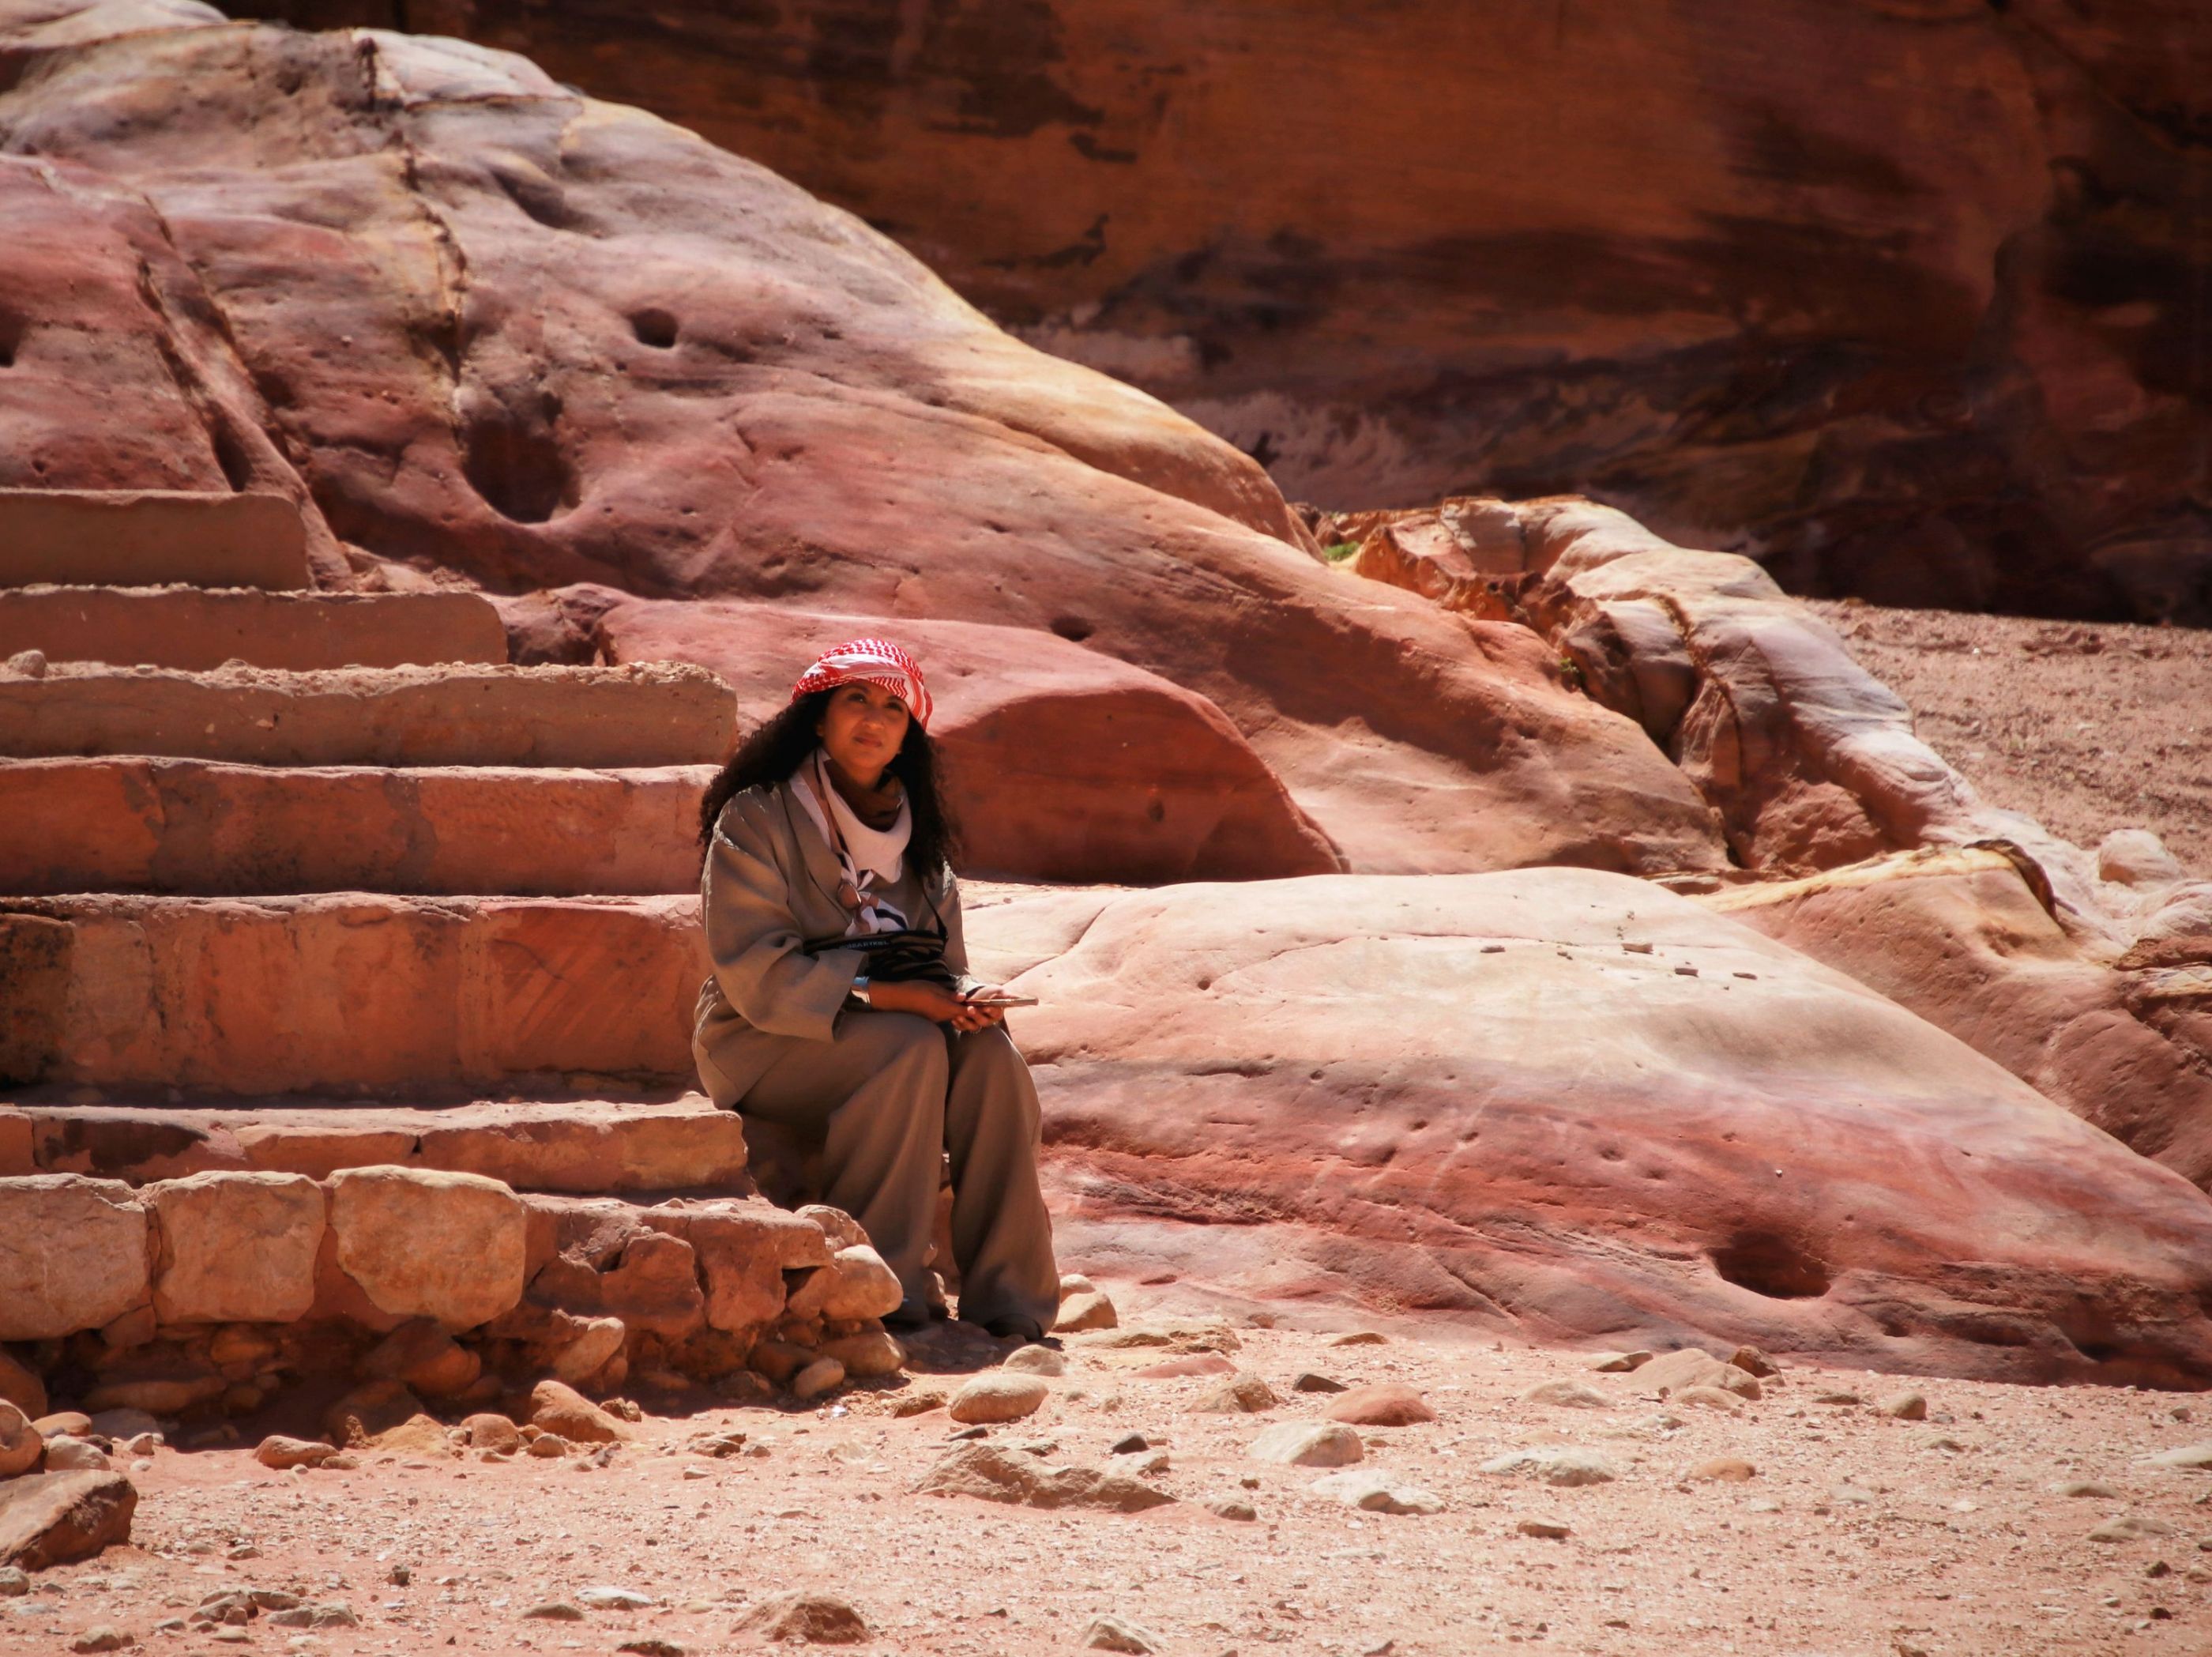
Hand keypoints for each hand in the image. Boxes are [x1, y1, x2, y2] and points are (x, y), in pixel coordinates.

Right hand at [863, 979, 998, 1030]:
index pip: (966, 1011)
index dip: (978, 1010)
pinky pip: (948, 1017)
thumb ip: (948, 994)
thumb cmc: (913, 990)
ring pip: (956, 1017)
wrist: (896, 1000)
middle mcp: (943, 1016)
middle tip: (988, 1009)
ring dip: (966, 1014)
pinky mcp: (933, 1019)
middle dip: (975, 1014)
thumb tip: (963, 997)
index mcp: (944, 1007)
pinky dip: (955, 1014)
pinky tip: (958, 1008)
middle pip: (963, 1016)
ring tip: (976, 1008)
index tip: (989, 1008)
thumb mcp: (933, 988)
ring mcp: (937, 1019)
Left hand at [955, 985, 1014, 1029]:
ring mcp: (977, 1024)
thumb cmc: (990, 993)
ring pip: (973, 1027)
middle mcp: (988, 1021)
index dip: (991, 1011)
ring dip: (966, 1022)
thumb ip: (1008, 995)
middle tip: (971, 1009)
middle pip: (983, 1022)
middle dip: (977, 1016)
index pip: (996, 1014)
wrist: (977, 995)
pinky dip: (958, 1024)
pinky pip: (963, 1028)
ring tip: (959, 1015)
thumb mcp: (998, 991)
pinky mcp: (968, 1025)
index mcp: (997, 1013)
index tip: (986, 1007)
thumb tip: (1020, 998)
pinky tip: (954, 1019)